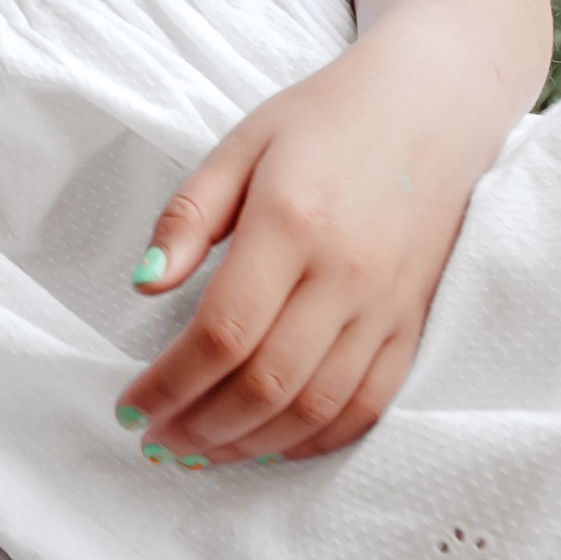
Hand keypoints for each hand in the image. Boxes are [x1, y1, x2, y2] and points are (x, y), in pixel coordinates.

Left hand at [116, 24, 483, 465]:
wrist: (430, 108)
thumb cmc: (324, 121)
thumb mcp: (241, 145)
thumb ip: (189, 216)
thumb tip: (142, 283)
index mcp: (291, 224)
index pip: (223, 332)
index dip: (170, 383)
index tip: (130, 409)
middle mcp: (344, 276)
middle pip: (267, 383)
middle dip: (202, 425)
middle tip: (158, 442)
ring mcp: (386, 307)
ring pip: (317, 408)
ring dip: (253, 445)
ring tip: (202, 451)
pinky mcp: (413, 325)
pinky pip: (369, 406)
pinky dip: (317, 440)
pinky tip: (273, 445)